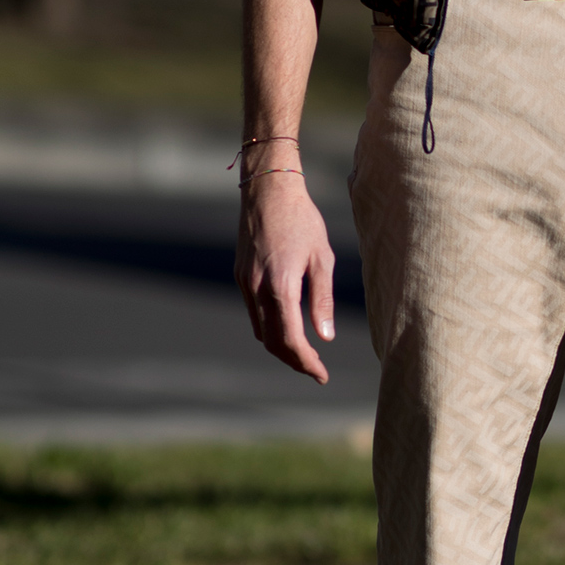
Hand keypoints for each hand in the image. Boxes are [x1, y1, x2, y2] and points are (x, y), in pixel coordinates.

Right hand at [236, 173, 337, 381]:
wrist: (268, 189)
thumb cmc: (302, 220)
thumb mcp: (322, 258)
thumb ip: (322, 300)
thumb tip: (325, 337)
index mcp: (280, 286)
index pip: (291, 339)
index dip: (306, 363)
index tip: (322, 375)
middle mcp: (256, 288)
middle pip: (272, 342)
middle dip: (294, 361)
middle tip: (316, 370)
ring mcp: (244, 282)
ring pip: (260, 330)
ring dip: (280, 347)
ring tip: (305, 354)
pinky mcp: (240, 275)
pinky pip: (253, 313)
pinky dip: (269, 328)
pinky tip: (287, 328)